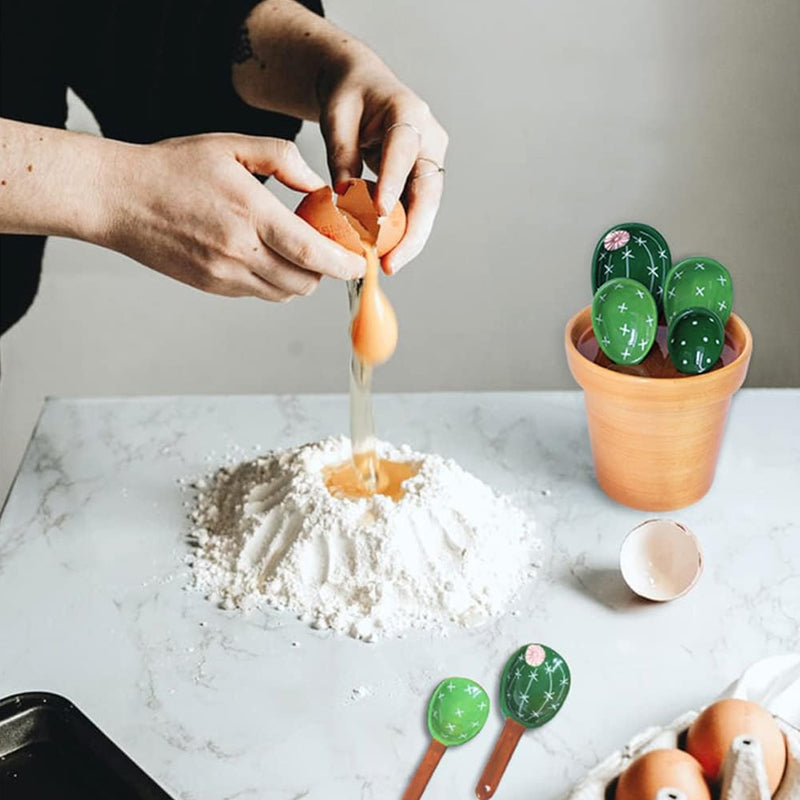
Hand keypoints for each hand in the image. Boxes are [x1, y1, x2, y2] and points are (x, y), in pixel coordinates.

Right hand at [98, 133, 364, 301]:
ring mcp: (224, 275)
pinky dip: (275, 281)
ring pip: (284, 293)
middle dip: (326, 271)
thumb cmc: (173, 167)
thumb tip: (318, 188)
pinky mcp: (213, 287)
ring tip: (299, 251)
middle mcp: (239, 252)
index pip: (312, 252)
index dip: (345, 264)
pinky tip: (268, 256)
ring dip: (302, 278)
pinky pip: (259, 294)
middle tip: (331, 250)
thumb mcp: (231, 146)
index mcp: (249, 214)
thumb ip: (283, 160)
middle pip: (305, 282)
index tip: (361, 262)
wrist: (118, 199)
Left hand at [318, 60, 448, 273]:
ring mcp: (430, 160)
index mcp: (409, 113)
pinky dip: (402, 232)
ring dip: (410, 239)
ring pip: (426, 207)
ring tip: (388, 265)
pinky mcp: (422, 178)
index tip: (379, 214)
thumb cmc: (348, 96)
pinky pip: (416, 209)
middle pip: (428, 191)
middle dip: (412, 231)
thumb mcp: (336, 117)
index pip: (404, 151)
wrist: (363, 85)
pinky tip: (387, 254)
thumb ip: (342, 156)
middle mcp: (429, 138)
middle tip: (391, 262)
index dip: (393, 183)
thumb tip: (346, 202)